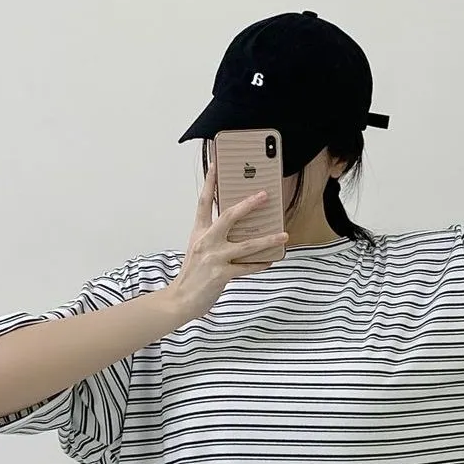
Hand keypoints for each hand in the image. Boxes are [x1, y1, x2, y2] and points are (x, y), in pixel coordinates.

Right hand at [169, 164, 287, 319]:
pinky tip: (271, 260)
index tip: (217, 164)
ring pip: (246, 245)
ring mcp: (214, 258)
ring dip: (267, 239)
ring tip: (283, 235)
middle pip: (229, 216)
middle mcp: (206, 241)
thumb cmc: (192, 274)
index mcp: (199, 232)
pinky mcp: (221, 274)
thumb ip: (213, 236)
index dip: (211, 182)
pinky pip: (246, 267)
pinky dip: (260, 264)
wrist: (180, 299)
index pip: (204, 201)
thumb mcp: (198, 249)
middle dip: (249, 204)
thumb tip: (236, 228)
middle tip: (264, 195)